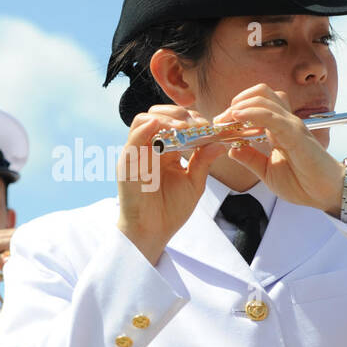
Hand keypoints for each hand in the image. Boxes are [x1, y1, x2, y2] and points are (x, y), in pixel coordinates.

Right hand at [116, 105, 225, 264]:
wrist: (153, 232)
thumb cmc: (171, 210)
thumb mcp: (194, 183)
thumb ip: (203, 161)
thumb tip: (219, 142)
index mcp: (165, 150)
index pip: (175, 122)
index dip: (193, 119)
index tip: (210, 126)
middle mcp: (149, 148)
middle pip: (159, 114)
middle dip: (180, 114)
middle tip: (198, 124)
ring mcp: (137, 154)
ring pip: (144, 120)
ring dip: (165, 118)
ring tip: (184, 126)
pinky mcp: (126, 163)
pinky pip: (133, 139)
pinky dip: (146, 128)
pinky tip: (160, 126)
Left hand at [215, 85, 346, 220]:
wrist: (326, 194)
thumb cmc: (303, 183)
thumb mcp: (267, 172)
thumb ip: (250, 159)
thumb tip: (231, 149)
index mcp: (278, 128)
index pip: (257, 104)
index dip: (236, 109)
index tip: (220, 124)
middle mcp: (284, 121)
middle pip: (260, 92)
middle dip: (237, 101)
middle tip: (222, 120)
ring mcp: (291, 125)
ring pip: (264, 97)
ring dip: (241, 104)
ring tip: (227, 118)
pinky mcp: (295, 133)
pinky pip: (271, 115)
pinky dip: (252, 112)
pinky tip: (238, 116)